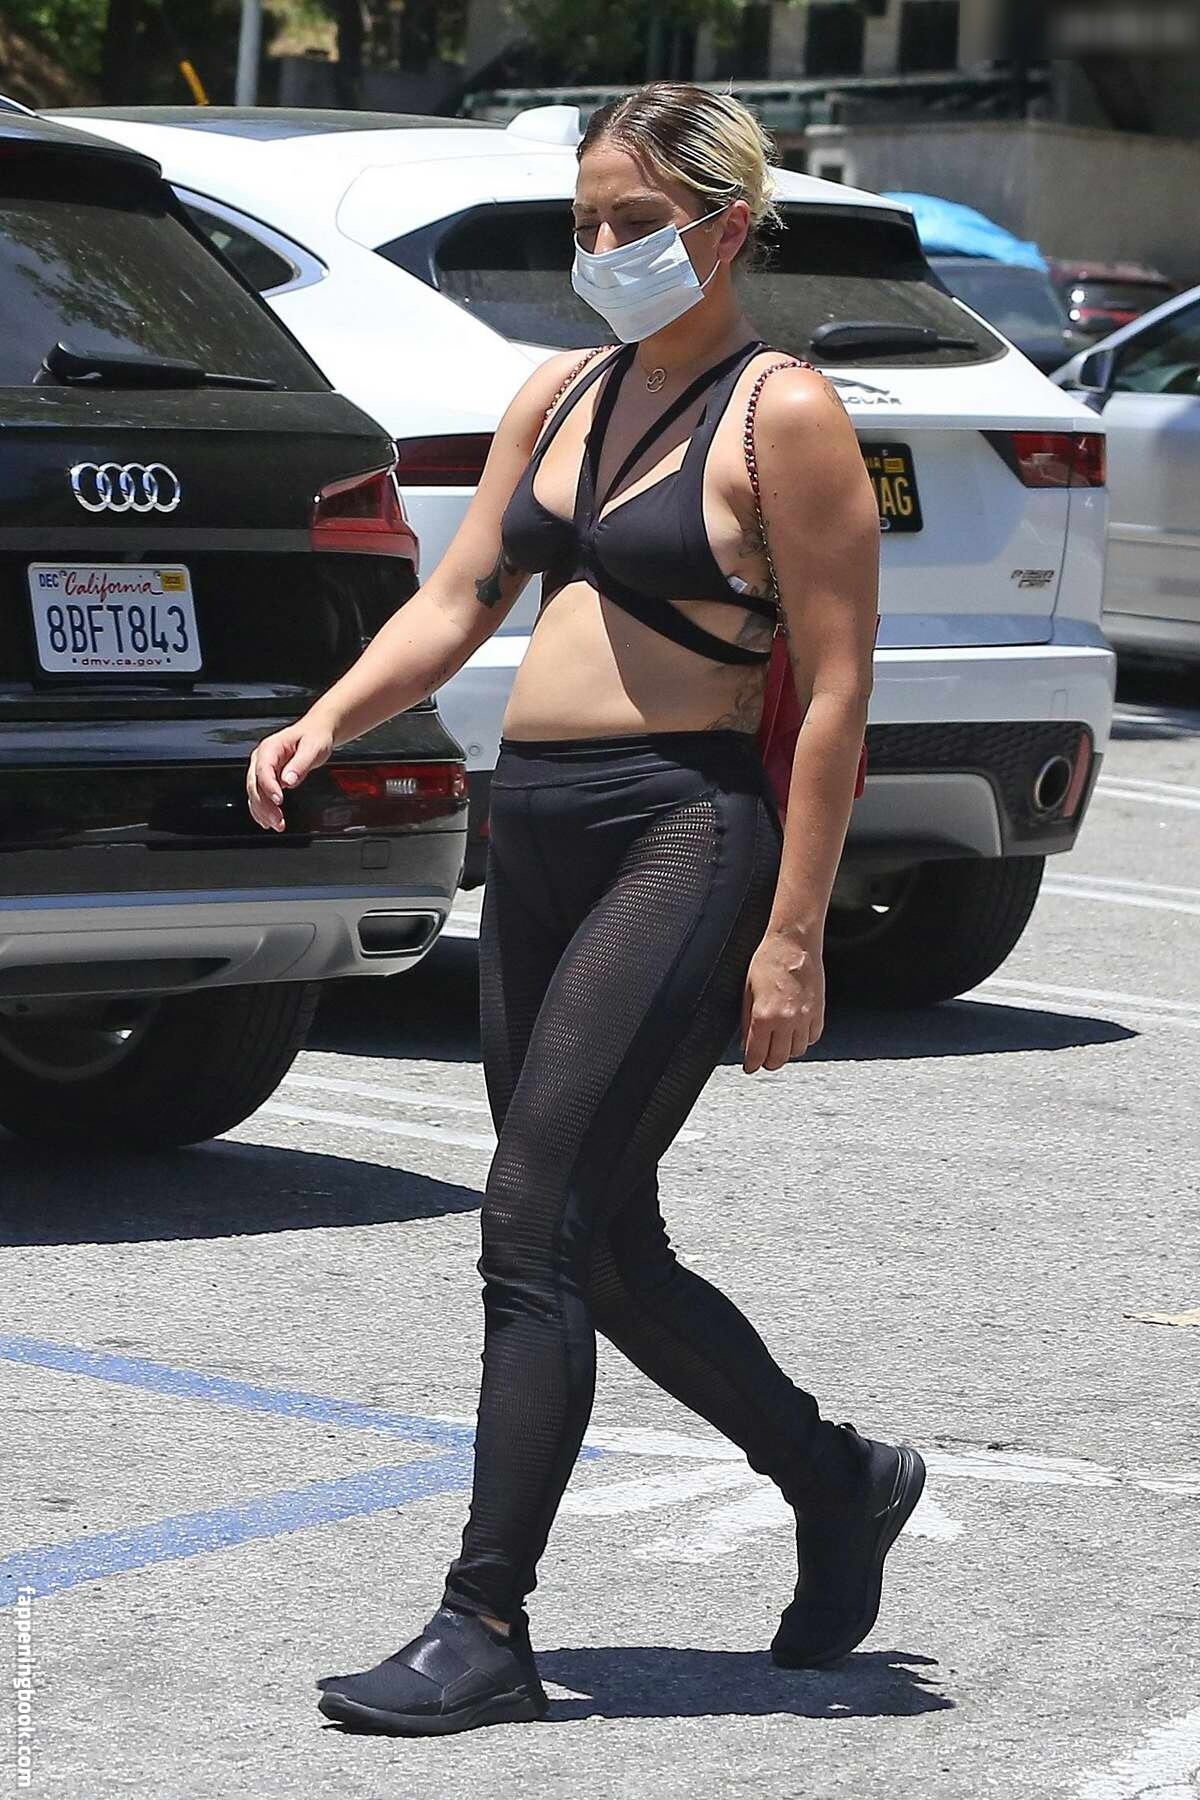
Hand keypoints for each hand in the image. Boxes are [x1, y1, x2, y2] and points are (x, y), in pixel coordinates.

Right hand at [246, 717, 333, 831]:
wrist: (316, 733)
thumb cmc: (314, 737)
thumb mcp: (313, 748)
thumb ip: (300, 764)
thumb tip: (289, 780)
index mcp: (270, 748)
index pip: (263, 769)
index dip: (269, 787)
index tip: (278, 800)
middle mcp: (261, 759)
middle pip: (255, 784)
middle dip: (264, 805)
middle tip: (278, 820)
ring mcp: (262, 769)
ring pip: (254, 793)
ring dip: (262, 811)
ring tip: (276, 824)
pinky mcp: (267, 779)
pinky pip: (259, 796)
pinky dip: (261, 810)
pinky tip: (267, 821)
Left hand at [741, 929, 824, 1071]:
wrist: (794, 943)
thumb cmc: (768, 960)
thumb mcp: (748, 991)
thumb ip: (746, 1021)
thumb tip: (746, 1044)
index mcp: (764, 1016)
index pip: (757, 1054)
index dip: (752, 1065)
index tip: (750, 1067)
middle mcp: (786, 1020)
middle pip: (778, 1058)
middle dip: (768, 1062)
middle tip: (762, 1058)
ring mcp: (805, 1017)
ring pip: (797, 1051)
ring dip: (786, 1051)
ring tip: (779, 1043)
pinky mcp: (819, 1012)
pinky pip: (812, 1038)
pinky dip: (803, 1040)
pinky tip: (795, 1032)